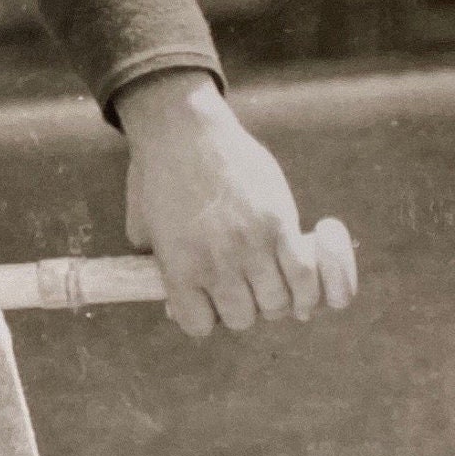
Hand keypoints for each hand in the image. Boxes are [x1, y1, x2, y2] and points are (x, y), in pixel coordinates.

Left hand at [116, 70, 350, 335]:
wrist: (184, 129)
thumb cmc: (160, 177)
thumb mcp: (143, 229)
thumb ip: (159, 268)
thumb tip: (175, 306)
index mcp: (179, 270)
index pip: (200, 326)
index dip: (207, 316)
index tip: (210, 298)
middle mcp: (216, 264)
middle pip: (244, 318)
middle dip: (245, 307)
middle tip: (246, 283)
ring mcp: (251, 245)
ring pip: (279, 303)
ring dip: (279, 297)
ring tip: (275, 278)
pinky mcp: (280, 223)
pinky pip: (306, 275)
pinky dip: (311, 286)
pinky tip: (305, 279)